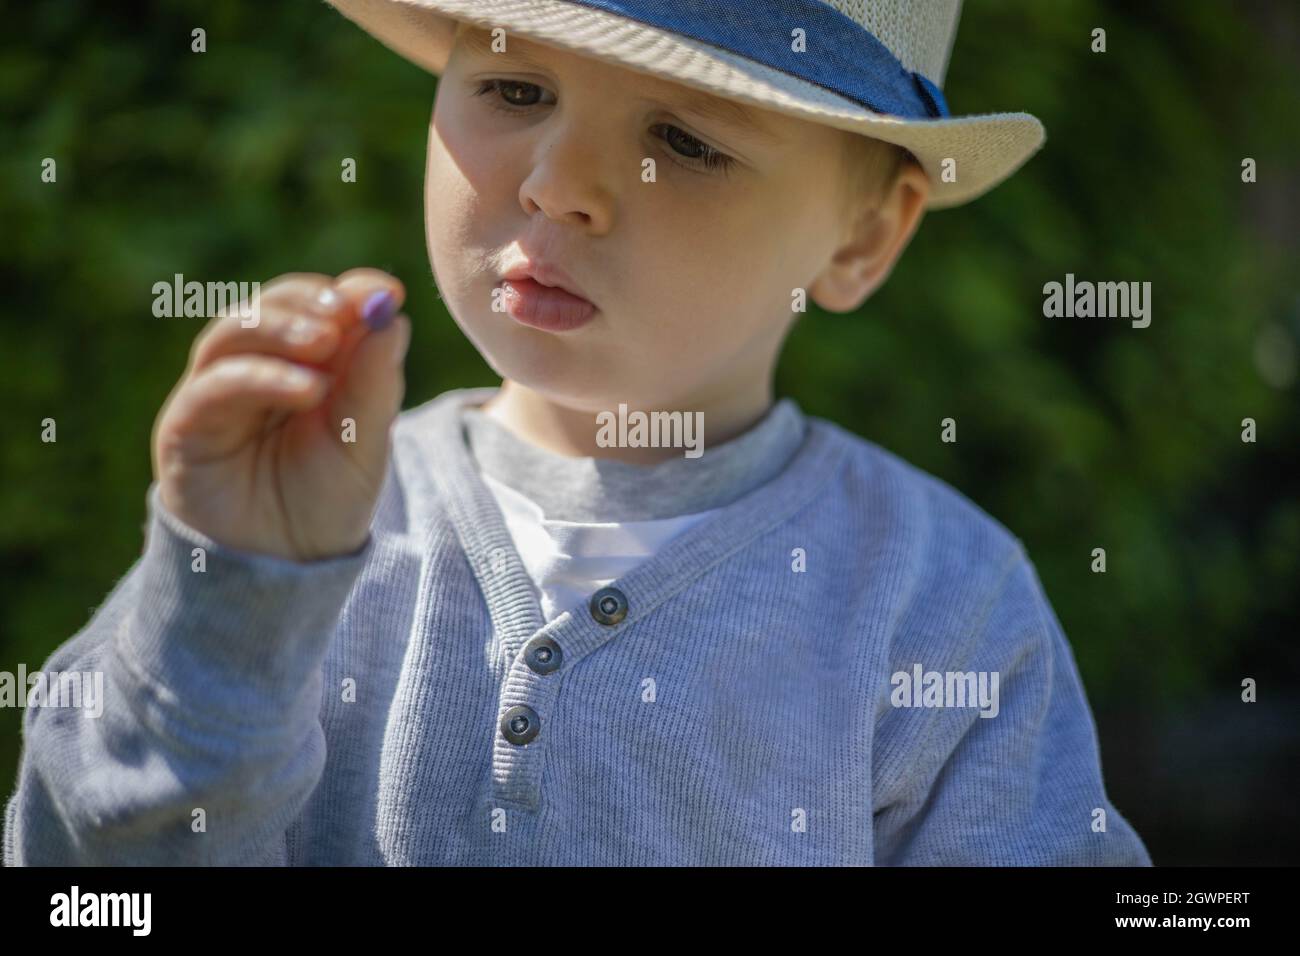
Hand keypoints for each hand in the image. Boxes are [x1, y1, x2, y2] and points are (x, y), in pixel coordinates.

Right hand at [150, 269, 410, 560]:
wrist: (285, 571)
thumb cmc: (326, 503)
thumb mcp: (366, 440)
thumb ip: (375, 378)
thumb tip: (390, 310)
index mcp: (307, 365)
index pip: (319, 308)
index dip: (349, 293)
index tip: (386, 290)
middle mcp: (258, 369)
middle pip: (271, 307)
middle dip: (310, 303)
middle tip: (348, 312)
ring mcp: (217, 393)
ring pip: (233, 332)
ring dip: (281, 328)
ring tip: (326, 344)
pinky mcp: (186, 425)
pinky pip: (214, 385)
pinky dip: (260, 376)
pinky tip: (306, 388)